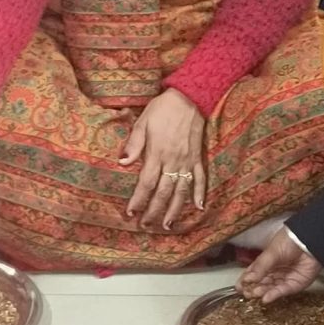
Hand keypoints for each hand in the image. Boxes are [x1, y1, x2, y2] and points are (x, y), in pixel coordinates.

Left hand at [120, 88, 205, 230]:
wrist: (189, 98)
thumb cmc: (161, 110)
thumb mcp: (142, 123)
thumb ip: (134, 144)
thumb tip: (122, 162)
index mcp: (157, 154)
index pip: (146, 183)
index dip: (138, 200)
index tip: (131, 213)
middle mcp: (173, 162)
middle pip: (163, 192)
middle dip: (153, 211)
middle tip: (146, 226)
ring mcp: (187, 161)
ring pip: (181, 191)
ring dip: (175, 210)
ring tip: (167, 224)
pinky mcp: (198, 158)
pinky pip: (200, 179)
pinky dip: (200, 194)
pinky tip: (199, 208)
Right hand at [238, 226, 322, 303]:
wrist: (308, 242)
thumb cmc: (287, 242)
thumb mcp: (270, 253)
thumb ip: (260, 267)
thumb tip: (248, 279)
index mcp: (264, 263)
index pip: (252, 274)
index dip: (245, 281)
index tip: (238, 287)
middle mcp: (273, 272)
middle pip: (261, 283)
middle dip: (252, 288)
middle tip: (246, 293)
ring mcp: (284, 279)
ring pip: (270, 288)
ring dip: (262, 292)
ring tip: (254, 294)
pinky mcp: (295, 285)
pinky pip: (283, 291)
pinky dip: (274, 295)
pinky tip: (266, 298)